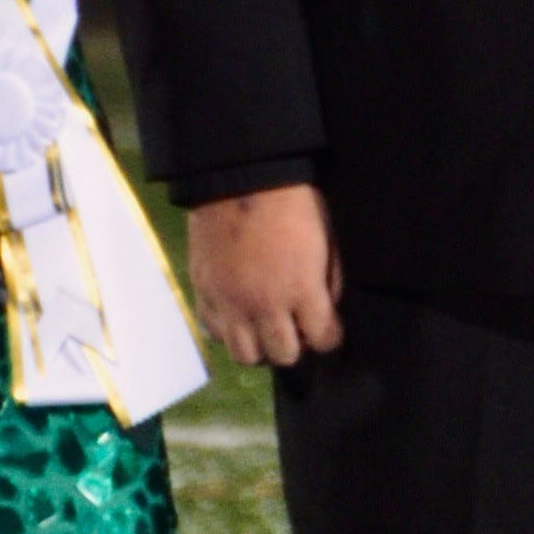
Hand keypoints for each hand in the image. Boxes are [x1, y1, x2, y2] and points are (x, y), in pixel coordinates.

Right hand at [188, 185, 343, 367]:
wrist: (238, 178)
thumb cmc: (291, 202)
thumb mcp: (326, 239)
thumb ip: (328, 280)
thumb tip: (326, 307)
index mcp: (301, 291)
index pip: (324, 340)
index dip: (330, 337)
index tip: (327, 329)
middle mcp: (265, 307)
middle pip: (284, 356)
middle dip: (296, 345)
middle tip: (295, 327)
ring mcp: (230, 303)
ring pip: (245, 355)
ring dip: (260, 345)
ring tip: (264, 326)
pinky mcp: (204, 293)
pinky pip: (215, 332)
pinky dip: (228, 330)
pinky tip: (237, 313)